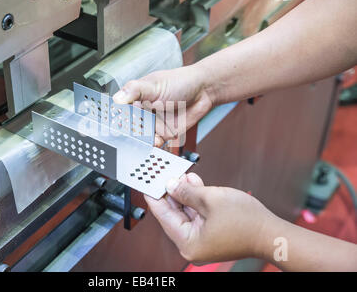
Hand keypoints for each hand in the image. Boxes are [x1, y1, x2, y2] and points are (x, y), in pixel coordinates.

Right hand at [113, 66, 212, 146]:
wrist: (203, 91)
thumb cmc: (180, 81)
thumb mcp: (154, 84)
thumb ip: (134, 90)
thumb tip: (117, 98)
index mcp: (136, 97)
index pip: (120, 109)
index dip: (116, 117)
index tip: (114, 122)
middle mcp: (142, 111)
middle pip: (128, 126)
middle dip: (127, 131)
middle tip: (128, 132)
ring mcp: (152, 123)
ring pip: (140, 136)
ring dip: (139, 140)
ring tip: (140, 137)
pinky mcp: (163, 134)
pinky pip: (153, 143)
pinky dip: (151, 145)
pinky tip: (152, 141)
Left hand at [145, 173, 277, 263]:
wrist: (273, 233)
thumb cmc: (246, 222)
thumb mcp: (210, 199)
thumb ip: (187, 192)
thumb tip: (171, 185)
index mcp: (188, 243)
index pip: (163, 216)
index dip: (154, 197)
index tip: (146, 184)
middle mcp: (193, 245)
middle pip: (175, 214)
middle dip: (172, 192)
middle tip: (164, 175)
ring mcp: (203, 241)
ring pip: (187, 213)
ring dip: (185, 193)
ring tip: (181, 176)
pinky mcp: (212, 234)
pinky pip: (198, 215)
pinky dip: (196, 200)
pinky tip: (194, 184)